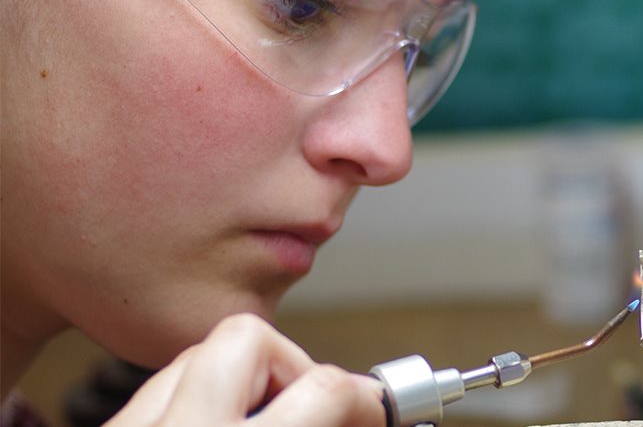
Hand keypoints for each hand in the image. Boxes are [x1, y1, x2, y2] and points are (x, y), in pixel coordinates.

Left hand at [106, 313, 384, 426]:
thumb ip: (325, 426)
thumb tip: (362, 413)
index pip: (321, 388)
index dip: (365, 399)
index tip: (374, 410)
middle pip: (245, 336)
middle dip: (289, 365)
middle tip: (310, 408)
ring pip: (195, 355)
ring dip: (241, 380)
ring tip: (261, 419)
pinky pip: (156, 393)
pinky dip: (195, 404)